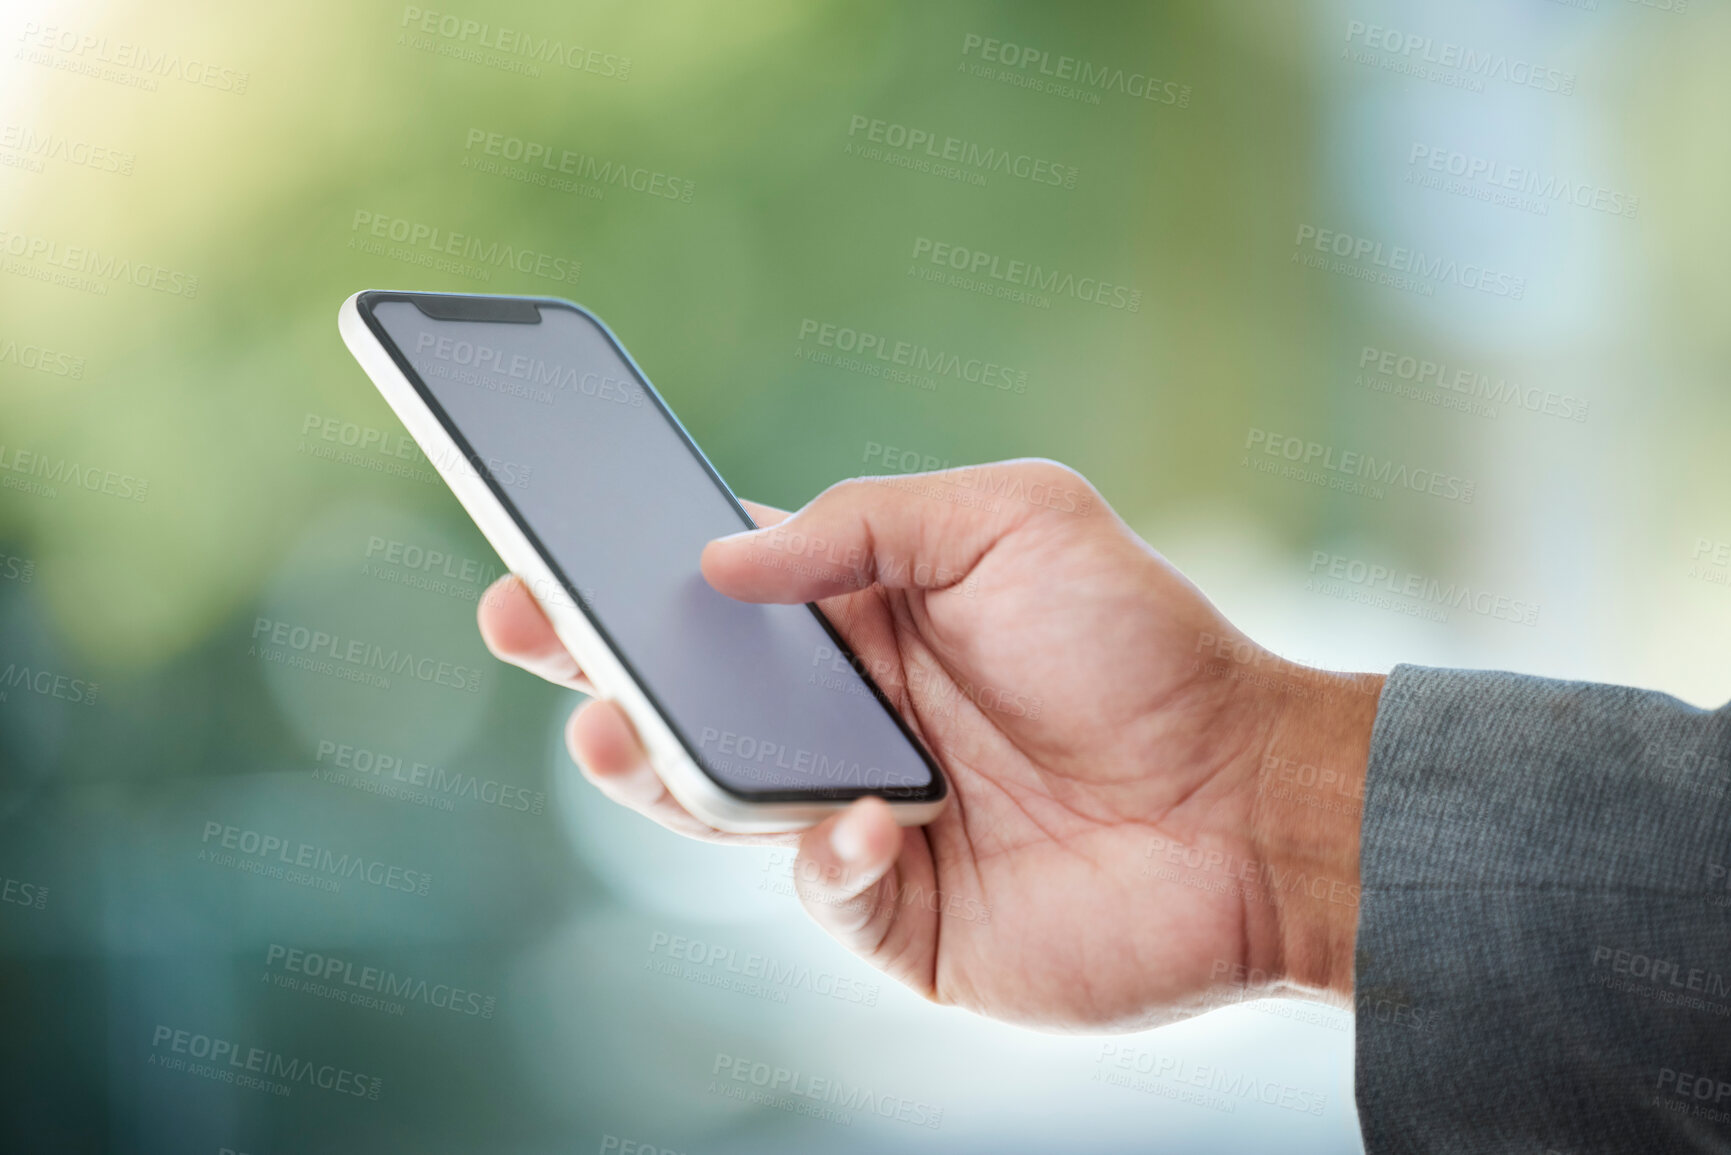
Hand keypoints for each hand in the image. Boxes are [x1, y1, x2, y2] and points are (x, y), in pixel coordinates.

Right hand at [478, 460, 1382, 1031]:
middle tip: (528, 629)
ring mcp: (862, 816)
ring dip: (656, 766)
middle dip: (596, 665)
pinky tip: (869, 822)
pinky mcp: (896, 914)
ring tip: (610, 732)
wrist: (1247, 803)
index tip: (539, 545)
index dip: (627, 572)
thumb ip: (868, 522)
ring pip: (718, 798)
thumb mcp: (1014, 523)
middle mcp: (849, 716)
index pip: (718, 591)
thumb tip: (723, 557)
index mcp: (867, 617)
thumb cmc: (1140, 646)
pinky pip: (817, 888)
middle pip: (691, 695)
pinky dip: (824, 854)